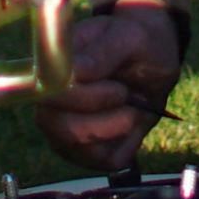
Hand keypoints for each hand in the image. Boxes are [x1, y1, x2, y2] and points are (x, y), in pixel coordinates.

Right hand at [38, 0, 182, 170]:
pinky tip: (131, 119)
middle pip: (62, 130)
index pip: (48, 95)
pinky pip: (104, 160)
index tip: (119, 89)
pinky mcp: (86, 153)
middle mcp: (49, 105)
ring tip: (133, 105)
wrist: (151, 60)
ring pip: (82, 149)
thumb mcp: (129, 37)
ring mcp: (63, 132)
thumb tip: (77, 72)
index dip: (82, 99)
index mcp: (50, 70)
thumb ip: (104, 52)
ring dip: (118, 128)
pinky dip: (127, 142)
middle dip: (105, 119)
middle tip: (128, 95)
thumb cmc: (133, 43)